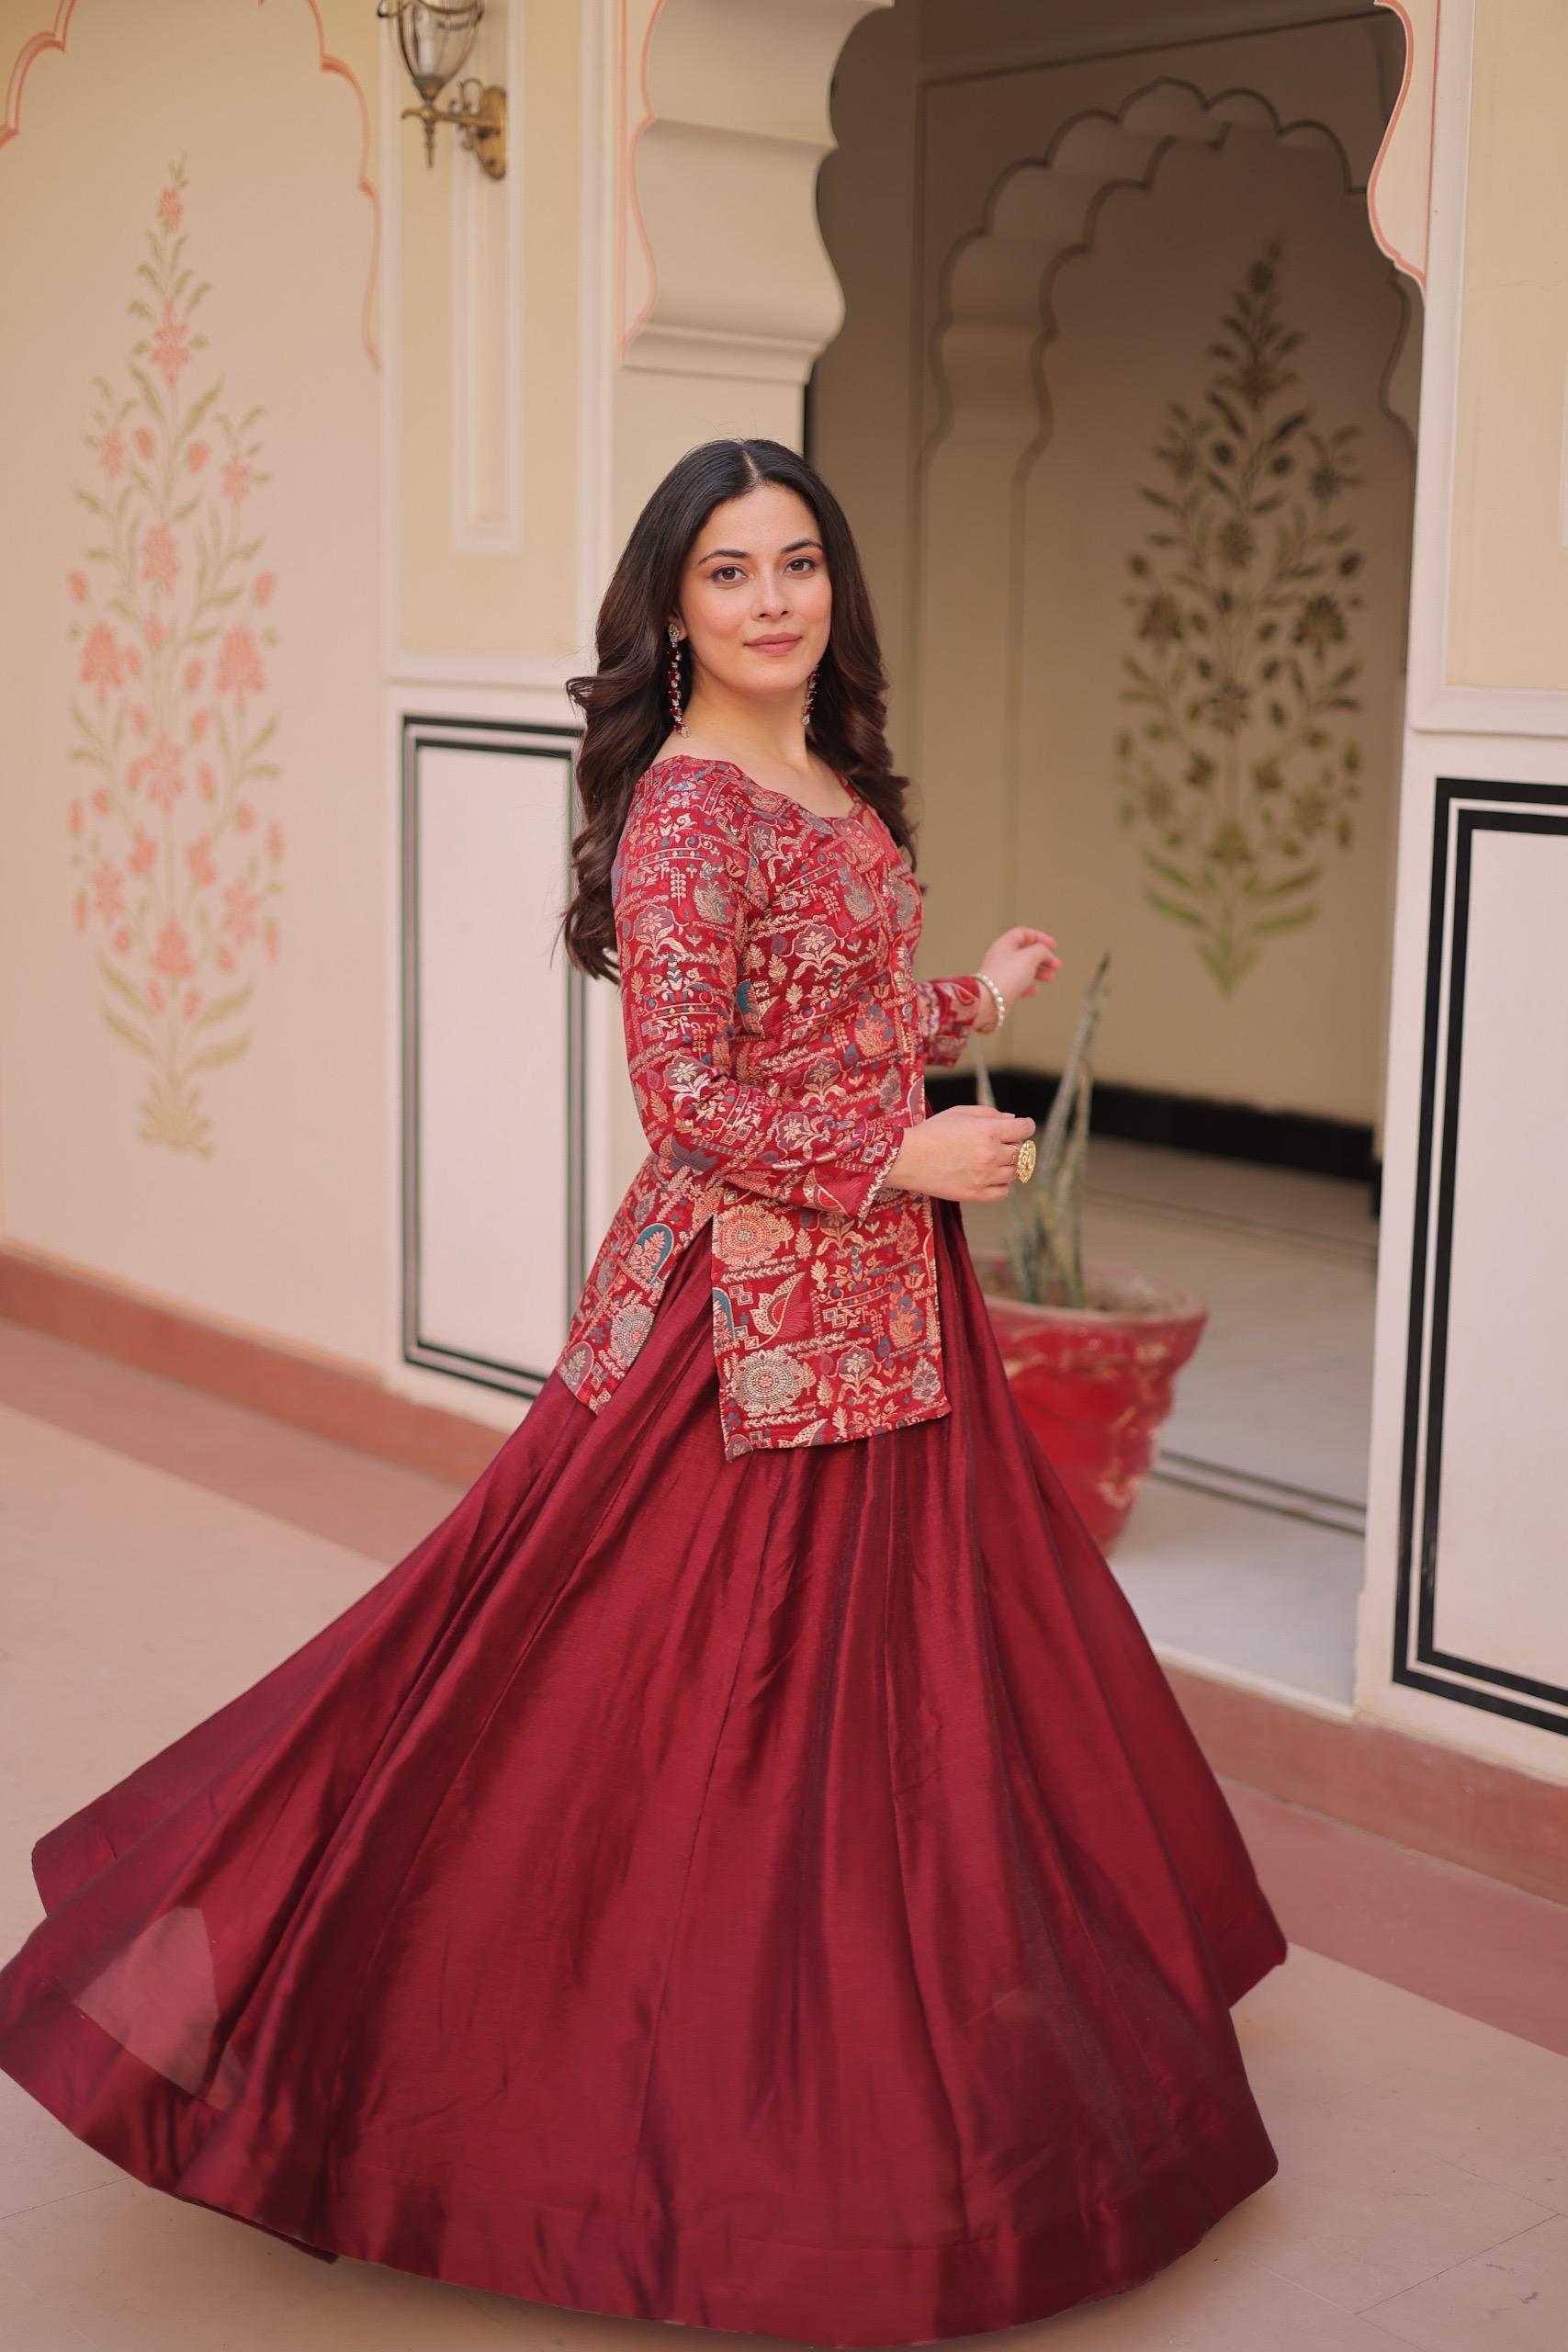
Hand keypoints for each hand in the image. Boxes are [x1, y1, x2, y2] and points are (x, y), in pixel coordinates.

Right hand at [883, 1104, 1036, 1203]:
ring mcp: (985, 1177)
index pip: (1026, 1129)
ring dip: (1008, 1165)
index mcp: (989, 1130)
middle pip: (1022, 1151)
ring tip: (990, 1160)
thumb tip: (1013, 1119)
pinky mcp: (977, 1195)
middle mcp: (991, 1154)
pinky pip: (1003, 1192)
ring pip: (1015, 1172)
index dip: (1025, 1126)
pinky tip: (988, 1177)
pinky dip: (1001, 1184)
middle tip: (1000, 1143)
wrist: (907, 1159)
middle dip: (1014, 1144)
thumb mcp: (960, 1112)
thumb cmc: (932, 1132)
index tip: (1020, 1127)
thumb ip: (990, 1113)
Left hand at [975, 927, 1060, 1028]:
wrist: (990, 1000)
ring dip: (1039, 972)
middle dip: (1043, 957)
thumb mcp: (1029, 957)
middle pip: (1025, 952)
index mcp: (1005, 944)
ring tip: (1051, 977)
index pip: (1023, 933)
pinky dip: (1028, 986)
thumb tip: (1044, 952)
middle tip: (1056, 964)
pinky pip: (1017, 985)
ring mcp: (1001, 973)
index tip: (1053, 945)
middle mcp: (1001, 957)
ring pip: (1023, 969)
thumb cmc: (1006, 976)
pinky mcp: (1001, 989)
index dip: (1040, 937)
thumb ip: (1041, 950)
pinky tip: (1035, 990)